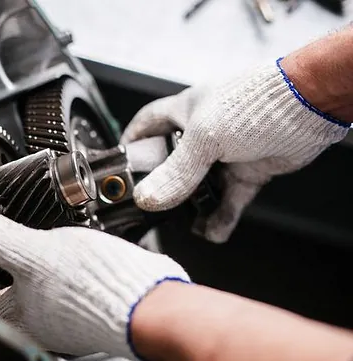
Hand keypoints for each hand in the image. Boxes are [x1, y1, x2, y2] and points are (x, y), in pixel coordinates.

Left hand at [0, 203, 188, 359]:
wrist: (156, 302)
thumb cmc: (99, 290)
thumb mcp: (35, 253)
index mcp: (22, 313)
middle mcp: (43, 318)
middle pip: (11, 294)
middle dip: (1, 272)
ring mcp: (70, 311)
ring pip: (42, 286)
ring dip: (35, 267)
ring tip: (30, 243)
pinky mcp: (95, 296)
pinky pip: (69, 278)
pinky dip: (65, 263)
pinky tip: (72, 248)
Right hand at [120, 61, 348, 242]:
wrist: (309, 106)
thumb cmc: (256, 103)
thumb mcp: (205, 138)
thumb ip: (176, 172)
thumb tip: (149, 198)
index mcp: (184, 112)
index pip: (146, 125)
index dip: (131, 143)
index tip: (120, 166)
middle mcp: (202, 133)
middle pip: (172, 164)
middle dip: (165, 187)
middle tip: (156, 205)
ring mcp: (225, 154)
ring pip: (200, 187)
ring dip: (195, 208)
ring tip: (190, 223)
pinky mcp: (247, 171)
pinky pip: (228, 200)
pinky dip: (221, 216)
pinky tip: (214, 230)